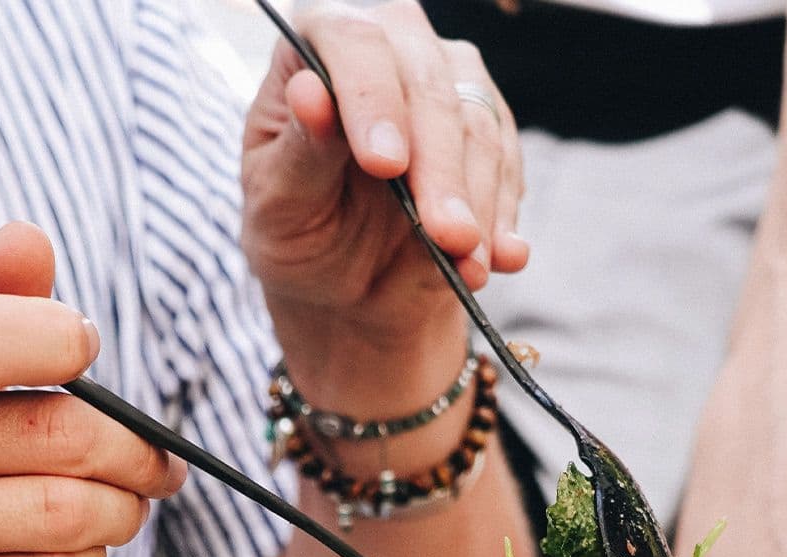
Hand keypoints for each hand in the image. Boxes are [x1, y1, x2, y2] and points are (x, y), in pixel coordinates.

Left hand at [241, 0, 526, 367]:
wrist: (342, 282)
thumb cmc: (296, 234)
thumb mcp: (279, 207)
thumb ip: (299, 154)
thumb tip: (308, 93)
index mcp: (315, 49)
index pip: (352, 43)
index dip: (372, 99)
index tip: (385, 165)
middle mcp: (385, 47)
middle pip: (427, 82)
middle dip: (439, 168)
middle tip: (446, 237)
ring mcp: (442, 79)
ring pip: (478, 120)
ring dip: (479, 200)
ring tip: (470, 265)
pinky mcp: (483, 122)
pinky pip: (507, 157)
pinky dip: (503, 213)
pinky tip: (499, 256)